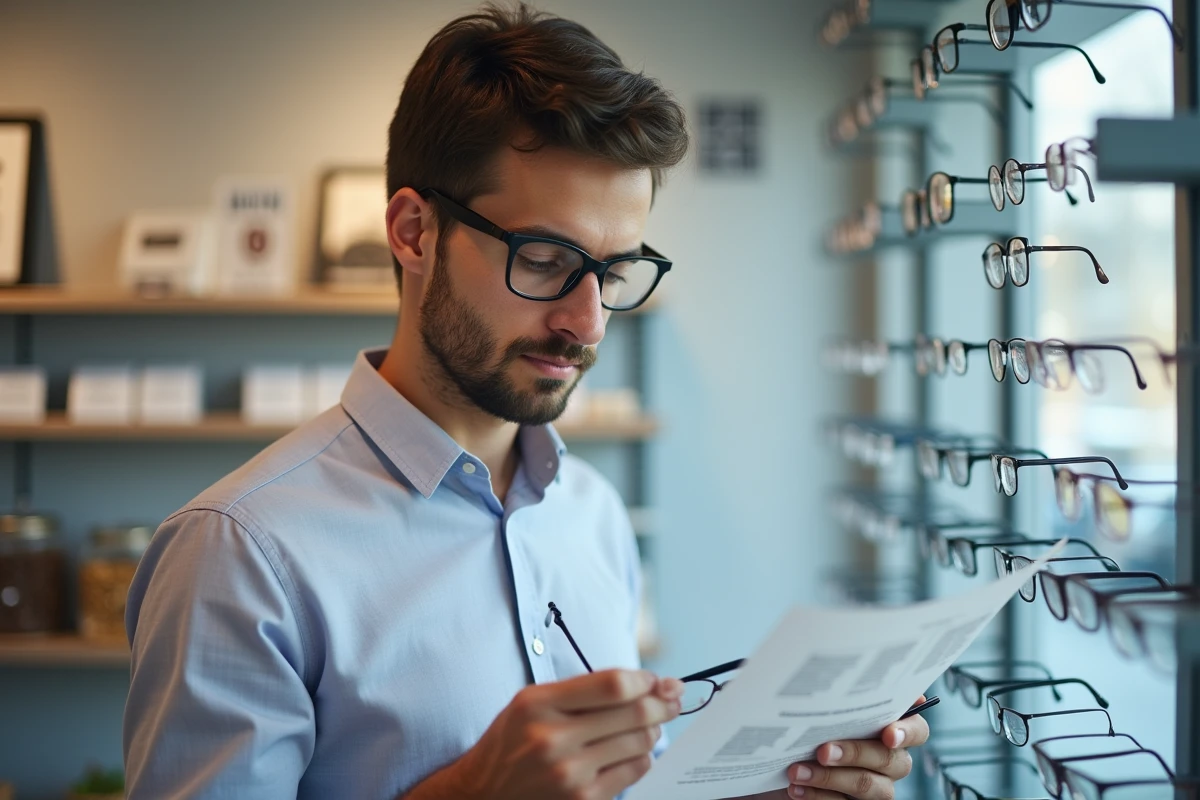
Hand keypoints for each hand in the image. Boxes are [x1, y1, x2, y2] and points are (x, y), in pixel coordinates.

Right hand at [406, 668, 682, 799]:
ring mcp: (570, 774)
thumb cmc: (513, 741)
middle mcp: (553, 739)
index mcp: (538, 705)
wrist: (483, 794)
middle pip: (634, 712)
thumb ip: (582, 689)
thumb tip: (646, 682)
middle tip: (672, 698)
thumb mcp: (532, 702)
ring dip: (654, 729)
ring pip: (640, 742)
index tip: (655, 680)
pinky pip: (634, 771)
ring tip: (650, 723)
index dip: (644, 680)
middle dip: (662, 702)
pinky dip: (642, 756)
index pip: (613, 685)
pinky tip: (633, 749)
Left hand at [781, 696, 931, 799]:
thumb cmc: (813, 727)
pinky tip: (796, 788)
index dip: (908, 732)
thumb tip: (843, 677)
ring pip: (867, 786)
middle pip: (889, 760)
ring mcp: (877, 787)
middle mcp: (891, 762)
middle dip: (854, 753)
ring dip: (829, 778)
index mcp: (892, 731)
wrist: (787, 760)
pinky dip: (817, 796)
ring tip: (797, 771)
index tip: (888, 734)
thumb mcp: (826, 709)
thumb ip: (844, 699)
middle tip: (824, 751)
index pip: (918, 731)